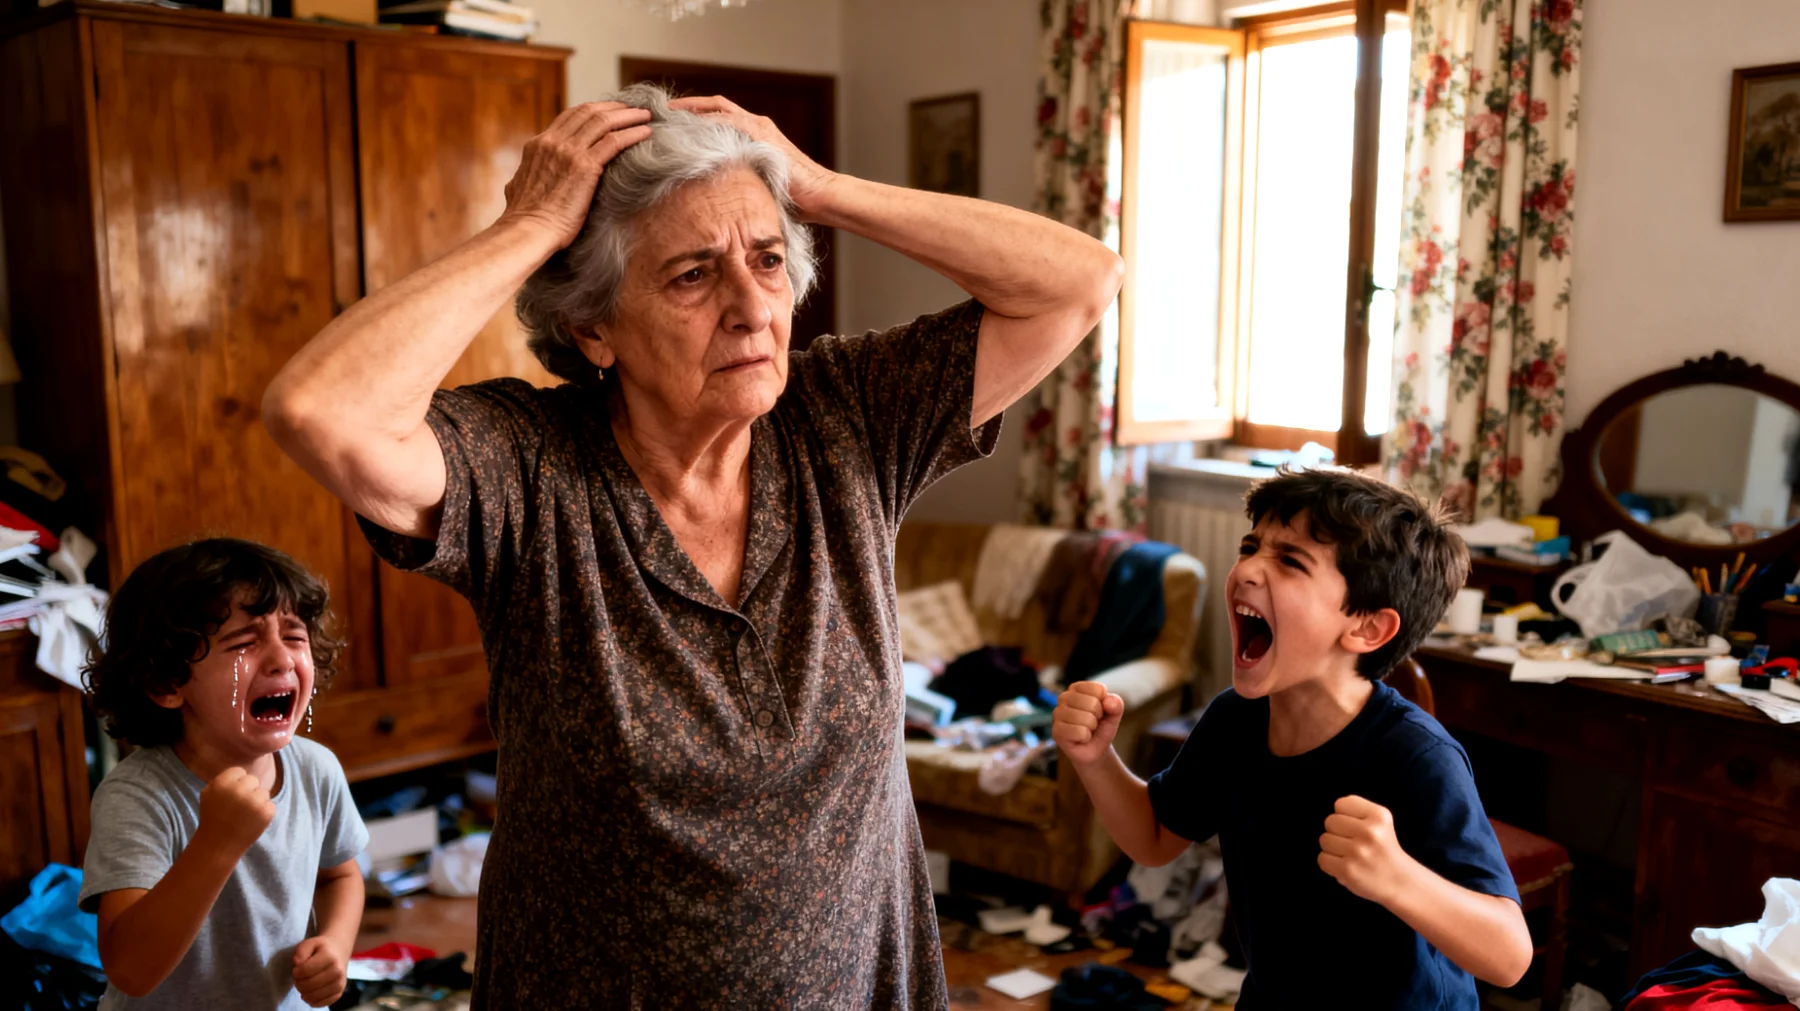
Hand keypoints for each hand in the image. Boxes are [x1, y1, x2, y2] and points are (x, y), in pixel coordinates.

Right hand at [195, 767, 274, 857]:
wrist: (218, 846)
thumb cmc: (213, 818)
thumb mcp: (208, 794)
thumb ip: (223, 779)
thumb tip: (241, 771)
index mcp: (222, 783)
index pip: (239, 772)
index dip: (236, 784)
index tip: (230, 797)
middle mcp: (238, 790)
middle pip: (253, 780)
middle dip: (248, 791)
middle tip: (238, 808)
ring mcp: (253, 801)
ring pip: (263, 792)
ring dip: (257, 802)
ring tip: (243, 816)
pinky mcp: (266, 812)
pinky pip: (270, 805)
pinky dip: (263, 813)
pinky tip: (251, 823)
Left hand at [293, 935, 348, 1006]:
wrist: (339, 950)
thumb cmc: (321, 948)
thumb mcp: (309, 943)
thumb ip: (300, 951)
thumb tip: (297, 964)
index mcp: (330, 958)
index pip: (304, 971)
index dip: (295, 972)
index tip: (296, 969)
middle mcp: (337, 972)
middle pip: (308, 986)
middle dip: (298, 983)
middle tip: (300, 977)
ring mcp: (340, 984)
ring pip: (313, 997)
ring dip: (303, 992)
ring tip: (305, 984)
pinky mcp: (339, 993)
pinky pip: (321, 1003)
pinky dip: (312, 1000)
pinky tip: (310, 992)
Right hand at [500, 102, 654, 247]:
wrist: (529, 231)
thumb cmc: (526, 219)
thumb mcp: (520, 186)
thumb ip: (530, 174)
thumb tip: (529, 175)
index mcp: (538, 145)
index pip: (569, 117)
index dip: (593, 110)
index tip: (611, 112)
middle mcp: (552, 142)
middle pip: (588, 112)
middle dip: (613, 107)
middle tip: (632, 108)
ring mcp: (568, 152)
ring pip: (603, 121)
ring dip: (627, 115)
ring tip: (645, 114)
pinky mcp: (585, 166)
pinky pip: (614, 141)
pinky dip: (632, 133)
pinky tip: (646, 132)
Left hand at [668, 95, 837, 217]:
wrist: (820, 196)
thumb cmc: (794, 198)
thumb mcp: (758, 184)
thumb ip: (738, 178)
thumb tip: (713, 194)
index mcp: (755, 134)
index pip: (718, 116)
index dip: (694, 115)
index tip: (670, 121)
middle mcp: (756, 124)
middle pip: (714, 105)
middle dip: (687, 106)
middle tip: (660, 111)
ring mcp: (760, 127)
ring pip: (719, 109)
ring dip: (692, 110)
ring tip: (667, 115)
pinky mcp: (762, 135)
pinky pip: (729, 122)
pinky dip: (708, 121)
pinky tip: (688, 126)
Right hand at [1053, 681, 1123, 765]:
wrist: (1094, 749)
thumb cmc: (1101, 727)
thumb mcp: (1114, 714)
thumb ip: (1116, 704)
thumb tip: (1108, 702)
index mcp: (1077, 688)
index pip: (1098, 689)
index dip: (1104, 704)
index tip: (1100, 711)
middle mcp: (1064, 697)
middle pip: (1092, 703)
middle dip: (1098, 717)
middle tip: (1092, 723)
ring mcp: (1058, 714)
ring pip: (1086, 719)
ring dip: (1091, 728)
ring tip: (1086, 730)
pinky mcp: (1056, 731)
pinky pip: (1080, 732)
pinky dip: (1085, 738)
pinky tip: (1080, 738)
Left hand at [1318, 795, 1418, 905]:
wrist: (1399, 881)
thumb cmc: (1382, 849)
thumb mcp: (1380, 821)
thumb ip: (1356, 810)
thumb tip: (1334, 810)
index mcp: (1379, 815)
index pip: (1341, 804)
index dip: (1344, 816)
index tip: (1355, 827)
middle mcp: (1370, 831)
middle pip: (1330, 821)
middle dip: (1337, 832)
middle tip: (1352, 842)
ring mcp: (1358, 851)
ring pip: (1324, 840)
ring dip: (1332, 849)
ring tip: (1349, 855)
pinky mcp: (1348, 870)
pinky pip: (1322, 859)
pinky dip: (1330, 864)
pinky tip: (1345, 866)